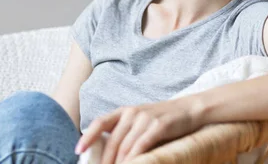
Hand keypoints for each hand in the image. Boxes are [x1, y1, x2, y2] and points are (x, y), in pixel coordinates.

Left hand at [76, 97, 202, 163]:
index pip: (100, 122)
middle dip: (106, 161)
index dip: (88, 136)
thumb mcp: (140, 120)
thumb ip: (124, 131)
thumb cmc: (162, 119)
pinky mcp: (159, 126)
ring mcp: (146, 118)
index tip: (78, 151)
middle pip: (113, 141)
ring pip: (126, 146)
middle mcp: (133, 112)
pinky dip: (135, 158)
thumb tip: (106, 152)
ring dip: (119, 163)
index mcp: (125, 111)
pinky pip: (142, 145)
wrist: (189, 109)